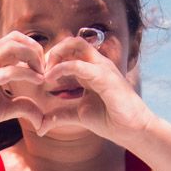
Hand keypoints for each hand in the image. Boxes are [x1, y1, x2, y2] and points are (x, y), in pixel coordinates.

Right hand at [0, 32, 50, 141]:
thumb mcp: (5, 108)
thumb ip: (23, 105)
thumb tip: (42, 117)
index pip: (13, 39)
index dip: (32, 48)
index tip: (42, 68)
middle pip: (14, 38)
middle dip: (35, 49)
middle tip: (45, 69)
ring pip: (12, 48)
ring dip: (33, 57)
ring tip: (42, 75)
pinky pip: (8, 71)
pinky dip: (27, 74)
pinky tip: (38, 82)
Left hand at [34, 38, 151, 142]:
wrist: (131, 130)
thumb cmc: (110, 120)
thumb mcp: (78, 115)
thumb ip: (59, 116)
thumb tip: (40, 126)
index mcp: (91, 69)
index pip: (70, 50)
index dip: (52, 58)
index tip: (39, 74)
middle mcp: (97, 64)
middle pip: (73, 41)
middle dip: (53, 50)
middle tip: (40, 69)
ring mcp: (102, 68)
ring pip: (77, 44)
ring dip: (56, 55)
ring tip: (44, 73)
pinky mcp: (105, 78)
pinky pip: (79, 65)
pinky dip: (61, 69)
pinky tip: (49, 79)